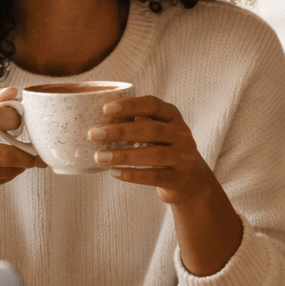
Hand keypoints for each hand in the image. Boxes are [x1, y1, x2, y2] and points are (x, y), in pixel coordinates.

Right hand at [0, 85, 42, 249]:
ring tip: (21, 160)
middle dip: (25, 154)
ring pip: (3, 171)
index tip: (20, 122)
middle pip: (4, 154)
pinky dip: (5, 176)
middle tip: (33, 152)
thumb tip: (13, 92)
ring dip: (18, 167)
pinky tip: (2, 170)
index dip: (16, 119)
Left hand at [88, 95, 206, 205]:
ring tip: (100, 156)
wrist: (191, 180)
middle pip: (152, 130)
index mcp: (173, 117)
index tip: (106, 109)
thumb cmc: (163, 149)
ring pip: (154, 154)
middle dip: (121, 131)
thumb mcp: (158, 131)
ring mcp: (183, 157)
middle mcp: (182, 135)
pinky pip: (155, 176)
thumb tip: (97, 121)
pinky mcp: (179, 179)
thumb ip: (137, 123)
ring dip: (124, 155)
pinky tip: (114, 172)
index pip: (154, 105)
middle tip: (93, 134)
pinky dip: (133, 174)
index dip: (131, 105)